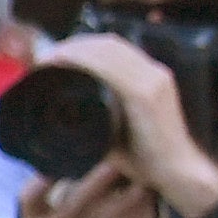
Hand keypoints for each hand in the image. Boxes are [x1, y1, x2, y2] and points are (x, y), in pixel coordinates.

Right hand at [20, 159, 147, 217]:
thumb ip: (69, 202)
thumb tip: (102, 163)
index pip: (28, 197)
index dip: (40, 181)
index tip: (63, 162)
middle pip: (71, 203)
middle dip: (96, 182)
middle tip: (117, 164)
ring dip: (124, 201)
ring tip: (144, 186)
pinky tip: (146, 211)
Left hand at [40, 30, 217, 216]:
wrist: (174, 172)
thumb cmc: (142, 156)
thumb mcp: (115, 130)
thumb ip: (93, 121)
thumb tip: (57, 123)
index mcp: (148, 76)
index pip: (113, 48)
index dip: (81, 46)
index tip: (52, 57)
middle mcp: (153, 72)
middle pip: (108, 44)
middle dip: (73, 45)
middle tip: (43, 58)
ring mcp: (153, 81)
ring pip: (110, 51)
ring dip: (75, 50)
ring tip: (48, 60)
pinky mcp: (148, 94)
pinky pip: (115, 69)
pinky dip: (87, 61)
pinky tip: (67, 62)